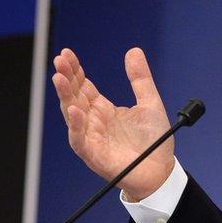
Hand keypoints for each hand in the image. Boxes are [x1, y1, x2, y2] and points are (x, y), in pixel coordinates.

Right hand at [52, 47, 174, 200]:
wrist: (162, 171)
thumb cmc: (154, 142)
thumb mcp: (150, 102)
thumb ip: (140, 78)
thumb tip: (133, 51)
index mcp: (103, 110)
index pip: (83, 86)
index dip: (75, 70)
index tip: (67, 53)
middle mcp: (93, 122)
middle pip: (74, 96)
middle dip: (66, 78)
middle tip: (60, 59)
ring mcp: (92, 138)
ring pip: (72, 115)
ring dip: (65, 96)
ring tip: (59, 78)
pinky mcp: (95, 155)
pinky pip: (80, 140)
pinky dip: (76, 126)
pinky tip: (75, 110)